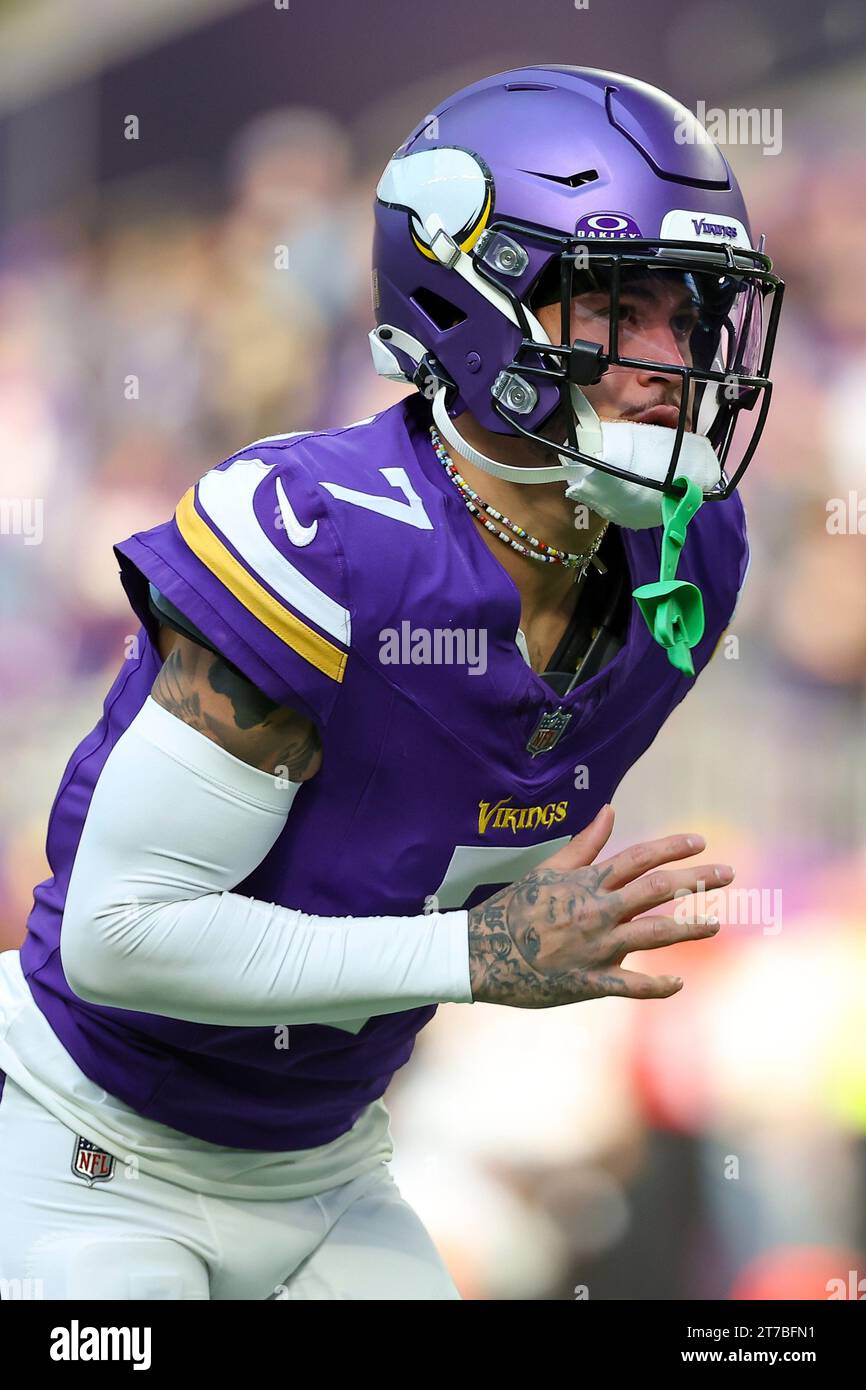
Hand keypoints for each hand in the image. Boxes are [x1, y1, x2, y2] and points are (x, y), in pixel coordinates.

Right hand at [467, 804, 730, 1007]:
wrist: (481, 953)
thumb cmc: (514, 907)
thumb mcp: (548, 870)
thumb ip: (585, 843)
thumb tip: (610, 810)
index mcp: (588, 883)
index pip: (640, 858)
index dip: (672, 847)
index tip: (700, 842)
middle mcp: (597, 911)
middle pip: (658, 890)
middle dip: (697, 880)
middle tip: (728, 872)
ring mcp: (595, 948)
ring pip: (654, 935)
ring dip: (689, 928)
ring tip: (715, 923)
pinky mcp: (588, 982)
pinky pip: (630, 986)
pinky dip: (657, 986)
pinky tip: (679, 983)